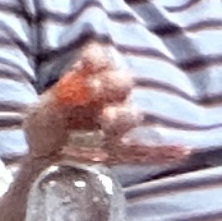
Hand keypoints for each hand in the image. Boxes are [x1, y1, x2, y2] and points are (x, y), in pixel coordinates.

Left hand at [24, 43, 178, 172]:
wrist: (44, 162)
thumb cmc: (43, 130)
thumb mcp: (38, 116)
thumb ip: (52, 104)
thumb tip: (67, 92)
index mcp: (87, 79)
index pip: (100, 59)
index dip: (97, 58)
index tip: (87, 62)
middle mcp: (108, 97)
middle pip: (122, 82)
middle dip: (111, 84)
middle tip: (94, 89)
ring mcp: (118, 124)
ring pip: (131, 114)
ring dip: (123, 115)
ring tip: (107, 121)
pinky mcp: (123, 150)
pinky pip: (148, 150)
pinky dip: (165, 151)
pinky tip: (184, 151)